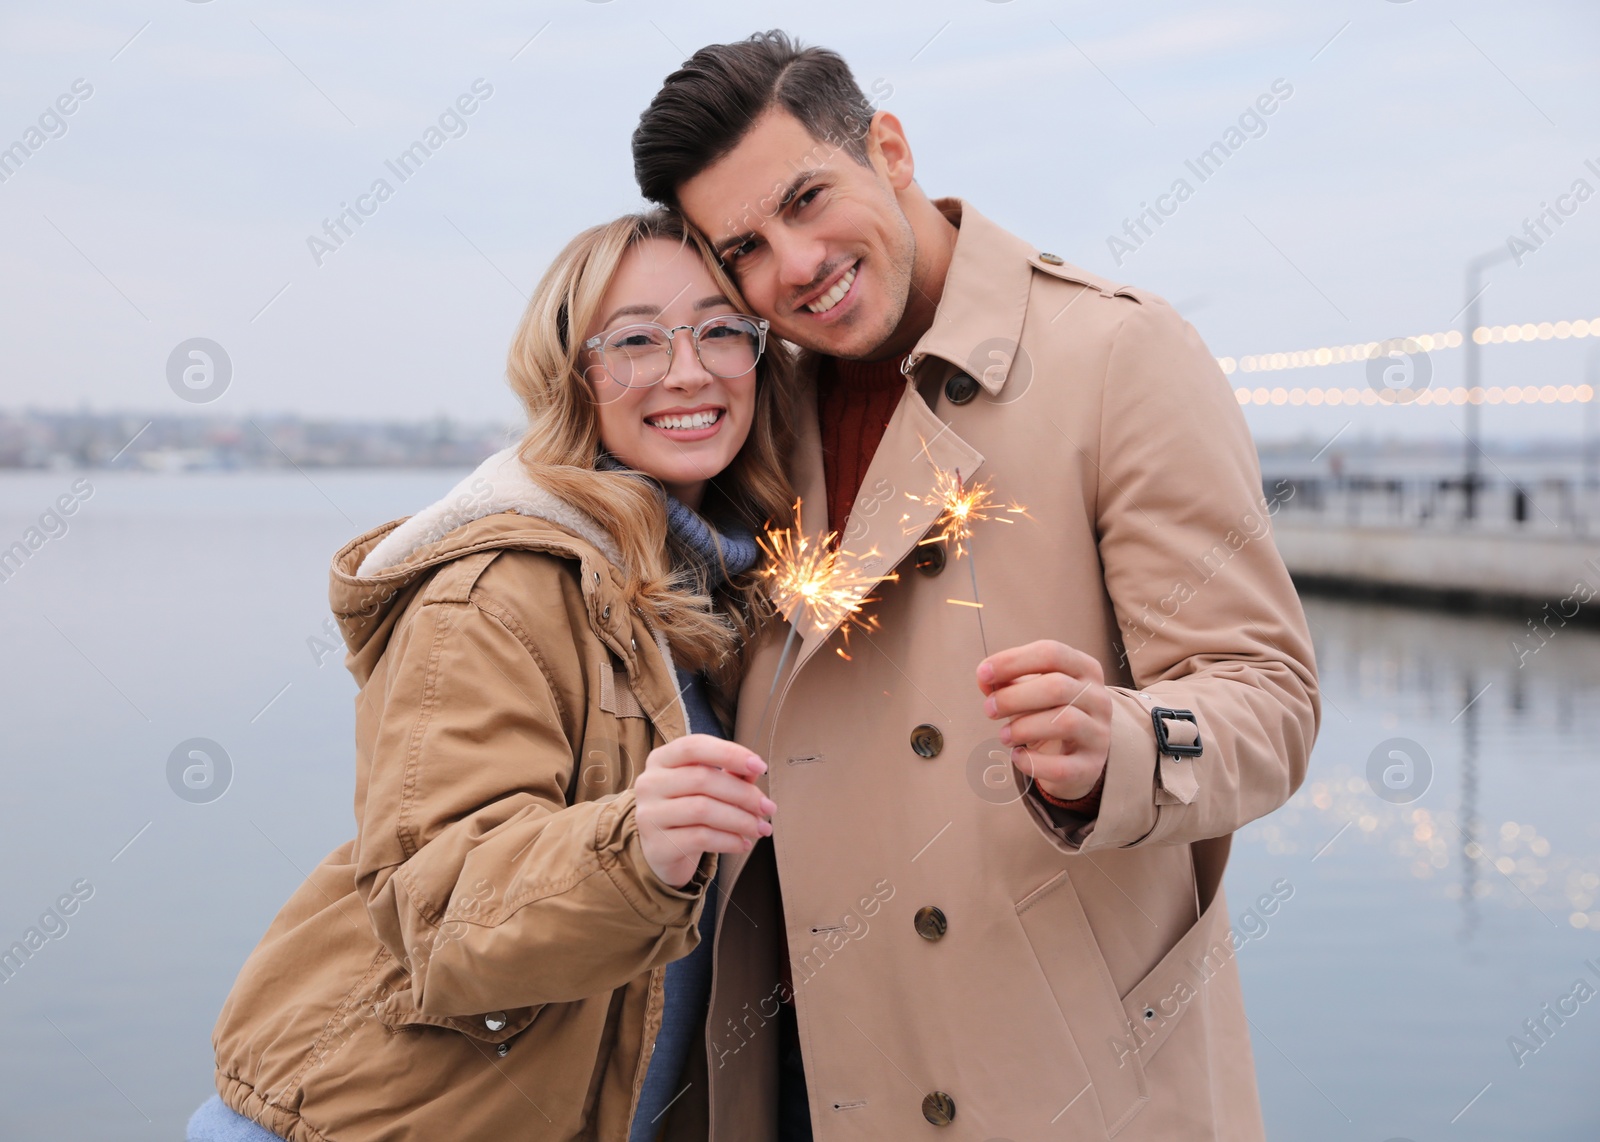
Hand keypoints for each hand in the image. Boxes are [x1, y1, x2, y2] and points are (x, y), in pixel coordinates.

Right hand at [634, 734, 774, 888]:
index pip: (694, 746)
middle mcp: (649, 784)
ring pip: (703, 810)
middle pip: (702, 779)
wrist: (662, 852)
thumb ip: (729, 774)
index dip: (730, 753)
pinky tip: (743, 844)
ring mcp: (649, 815)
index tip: (760, 766)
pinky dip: (729, 840)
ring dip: (741, 820)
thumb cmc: (687, 810)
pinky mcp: (657, 845)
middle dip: (743, 794)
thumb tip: (755, 770)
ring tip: (760, 828)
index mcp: (661, 759)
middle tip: (768, 808)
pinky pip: (700, 838)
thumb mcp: (704, 787)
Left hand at [978, 640, 1110, 801]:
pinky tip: (1017, 757)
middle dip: (1013, 698)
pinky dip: (1033, 763)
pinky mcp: (1091, 767)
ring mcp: (1100, 734)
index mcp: (1085, 669)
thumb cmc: (1048, 711)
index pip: (1051, 653)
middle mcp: (1099, 698)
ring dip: (1023, 728)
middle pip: (1057, 687)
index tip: (983, 674)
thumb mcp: (1031, 689)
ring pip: (1065, 722)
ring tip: (1004, 735)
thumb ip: (1007, 680)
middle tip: (989, 709)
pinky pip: (1062, 767)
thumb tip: (984, 678)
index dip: (1013, 661)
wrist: (1076, 752)